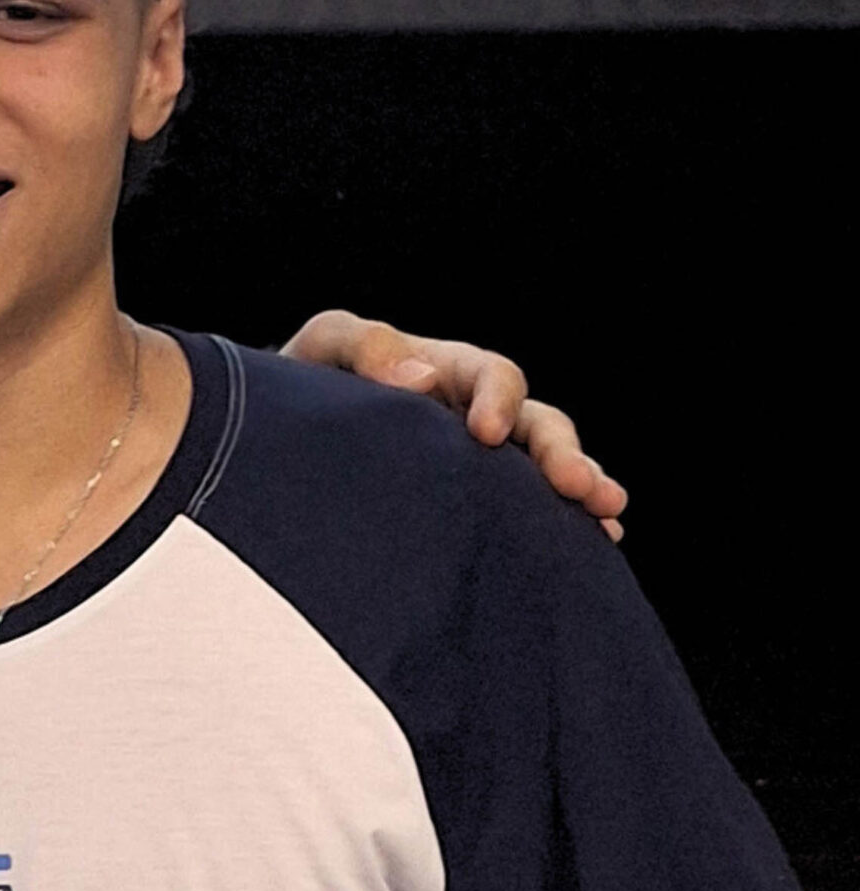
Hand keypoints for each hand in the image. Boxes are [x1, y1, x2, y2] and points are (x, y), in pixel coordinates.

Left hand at [281, 309, 627, 539]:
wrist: (283, 438)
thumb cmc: (307, 385)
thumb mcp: (325, 349)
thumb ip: (364, 346)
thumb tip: (420, 380)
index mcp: (446, 372)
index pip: (493, 375)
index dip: (499, 399)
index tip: (487, 435)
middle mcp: (475, 415)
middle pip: (538, 425)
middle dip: (563, 454)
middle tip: (581, 488)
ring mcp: (480, 463)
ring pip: (543, 470)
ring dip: (580, 488)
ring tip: (607, 519)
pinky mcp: (473, 503)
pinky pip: (527, 509)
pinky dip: (563, 523)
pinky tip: (597, 544)